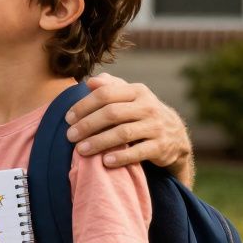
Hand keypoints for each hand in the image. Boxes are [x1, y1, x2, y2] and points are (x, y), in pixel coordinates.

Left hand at [65, 73, 191, 171]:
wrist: (175, 134)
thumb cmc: (141, 112)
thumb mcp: (129, 96)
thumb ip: (110, 87)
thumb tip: (91, 81)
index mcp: (137, 91)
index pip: (105, 94)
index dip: (84, 106)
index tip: (68, 118)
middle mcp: (148, 106)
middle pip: (112, 113)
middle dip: (87, 125)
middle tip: (69, 136)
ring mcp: (156, 126)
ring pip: (123, 133)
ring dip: (99, 142)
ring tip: (80, 150)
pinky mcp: (161, 147)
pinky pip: (138, 152)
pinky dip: (121, 157)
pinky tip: (105, 162)